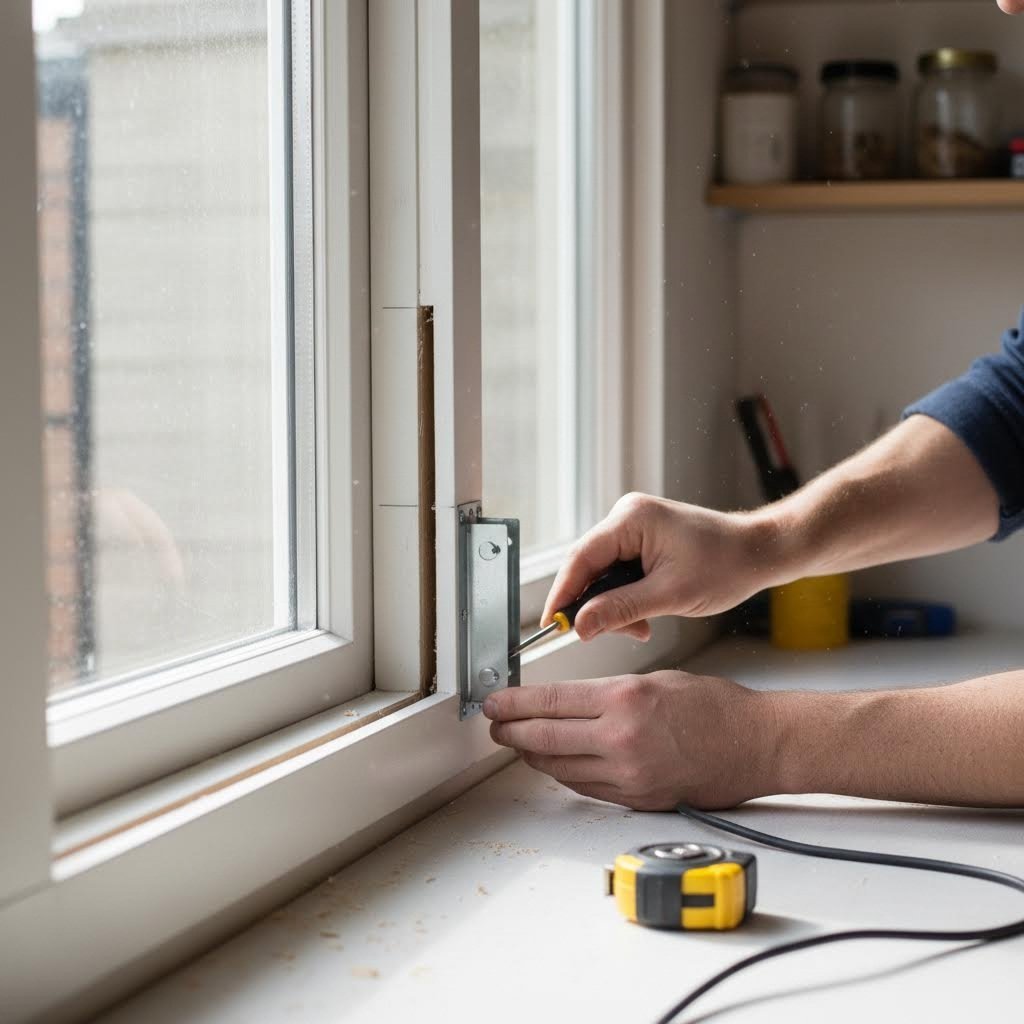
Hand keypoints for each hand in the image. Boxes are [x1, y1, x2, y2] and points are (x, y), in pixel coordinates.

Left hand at [483, 671, 779, 810]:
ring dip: (534, 755)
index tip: (494, 703)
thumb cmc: (715, 706)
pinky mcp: (638, 798)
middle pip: (546, 737)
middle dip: (512, 731)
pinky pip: (586, 787)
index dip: (514, 704)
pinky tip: (554, 763)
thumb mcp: (654, 681)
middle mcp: (621, 739)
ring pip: (560, 767)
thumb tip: (566, 701)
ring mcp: (629, 775)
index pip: (551, 702)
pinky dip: (564, 773)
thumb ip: (607, 694)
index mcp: (625, 700)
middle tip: (495, 726)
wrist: (757, 744)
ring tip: (519, 743)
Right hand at [542, 493, 781, 642]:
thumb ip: (620, 610)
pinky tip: (645, 616)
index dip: (562, 594)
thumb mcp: (669, 596)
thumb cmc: (724, 566)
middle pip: (589, 567)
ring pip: (603, 574)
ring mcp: (633, 526)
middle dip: (596, 605)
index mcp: (630, 519)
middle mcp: (626, 516)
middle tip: (603, 635)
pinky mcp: (642, 539)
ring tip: (641, 628)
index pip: (580, 558)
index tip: (551, 625)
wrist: (757, 553)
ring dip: (615, 606)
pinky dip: (627, 598)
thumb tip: (579, 626)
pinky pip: (619, 572)